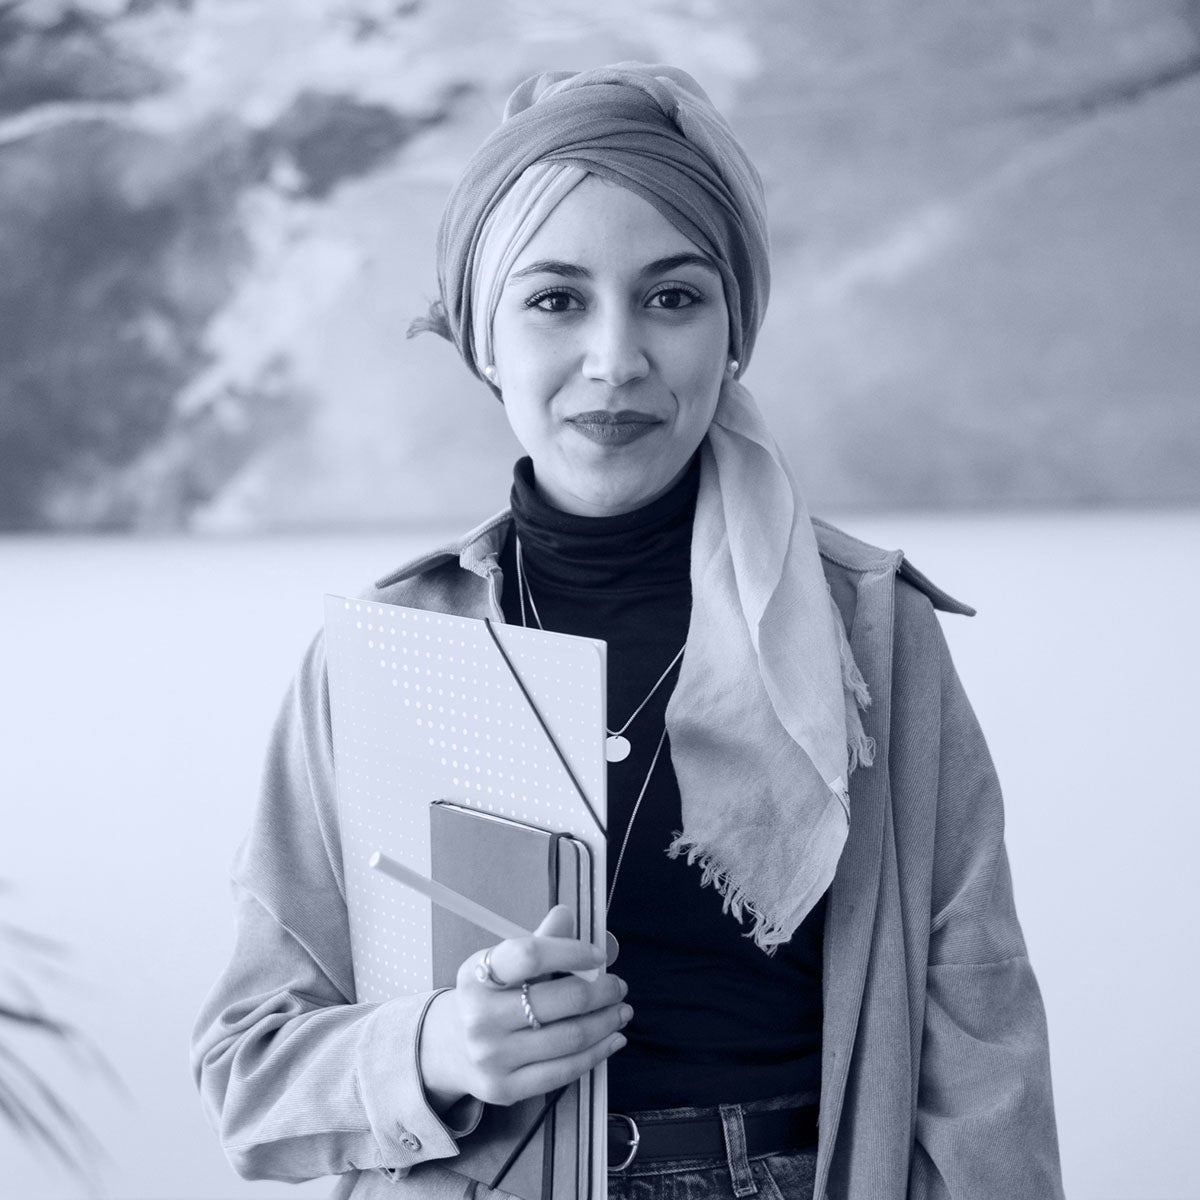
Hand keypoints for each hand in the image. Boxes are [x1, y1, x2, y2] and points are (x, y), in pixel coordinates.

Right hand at [418, 906, 628, 1110]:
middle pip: (559, 1000)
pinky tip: (612, 1039)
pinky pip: (563, 1071)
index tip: (597, 955)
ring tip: (621, 1011)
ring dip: (606, 1022)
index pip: (530, 956)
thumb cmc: (486, 998)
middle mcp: (480, 1017)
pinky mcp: (505, 1088)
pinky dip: (597, 1053)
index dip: (571, 951)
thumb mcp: (501, 965)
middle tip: (618, 986)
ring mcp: (492, 1057)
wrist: (449, 1048)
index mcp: (477, 975)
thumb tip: (566, 915)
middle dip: (600, 991)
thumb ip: (537, 941)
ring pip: (569, 1038)